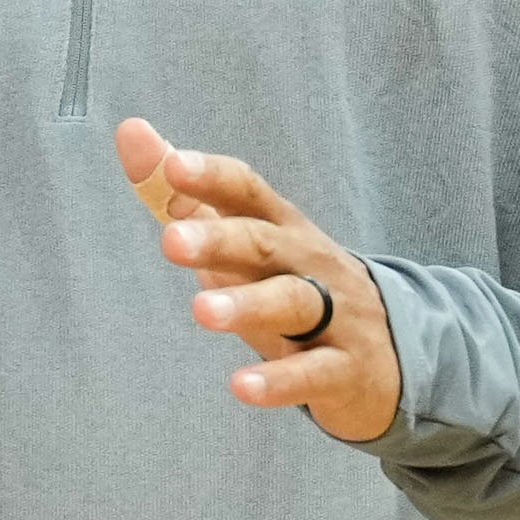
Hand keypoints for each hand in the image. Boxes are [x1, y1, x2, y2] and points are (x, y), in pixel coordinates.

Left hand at [118, 118, 403, 444]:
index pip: (248, 192)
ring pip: (292, 302)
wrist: (388, 353)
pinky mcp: (345, 369)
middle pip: (264, 243)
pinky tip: (243, 387)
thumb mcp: (246, 242)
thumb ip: (185, 195)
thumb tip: (131, 132)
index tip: (172, 166)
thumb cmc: (296, 285)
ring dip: (247, 305)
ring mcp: (333, 315)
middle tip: (170, 242)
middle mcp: (308, 262)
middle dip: (219, 239)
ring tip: (202, 312)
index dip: (212, 176)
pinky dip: (280, 381)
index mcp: (281, 228)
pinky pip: (313, 373)